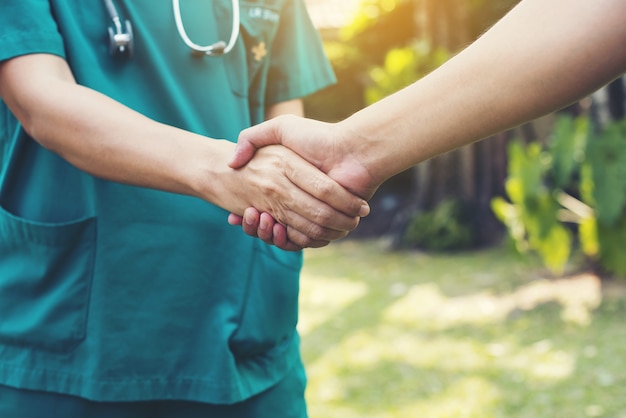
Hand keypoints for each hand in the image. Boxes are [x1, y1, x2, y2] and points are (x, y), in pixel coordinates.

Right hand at [211, 142, 367, 249]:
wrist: (355, 150)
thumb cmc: (319, 136)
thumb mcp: (281, 128)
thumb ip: (253, 137)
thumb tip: (233, 162)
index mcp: (287, 181)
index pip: (260, 204)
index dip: (248, 213)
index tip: (237, 213)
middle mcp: (297, 197)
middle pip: (270, 222)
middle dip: (257, 225)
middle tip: (247, 217)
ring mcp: (311, 211)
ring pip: (283, 233)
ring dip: (268, 234)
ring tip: (262, 220)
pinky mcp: (325, 223)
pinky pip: (302, 240)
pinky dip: (290, 241)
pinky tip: (278, 230)